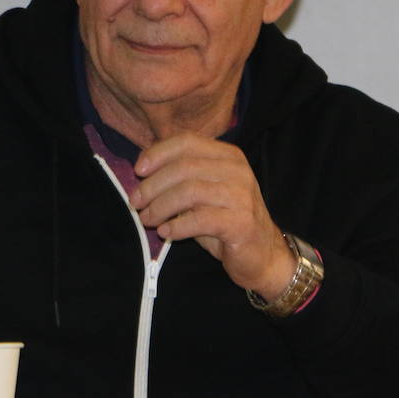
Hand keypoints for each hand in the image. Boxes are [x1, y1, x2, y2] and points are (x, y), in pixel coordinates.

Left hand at [129, 134, 296, 298]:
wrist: (263, 255)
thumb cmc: (225, 221)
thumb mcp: (203, 192)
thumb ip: (180, 178)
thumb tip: (141, 169)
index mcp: (228, 155)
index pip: (187, 142)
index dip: (157, 154)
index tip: (138, 171)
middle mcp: (237, 170)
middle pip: (184, 168)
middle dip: (152, 185)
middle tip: (135, 202)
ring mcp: (241, 196)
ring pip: (189, 192)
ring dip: (160, 206)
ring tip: (147, 219)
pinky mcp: (241, 223)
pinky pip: (199, 219)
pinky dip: (176, 226)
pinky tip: (166, 232)